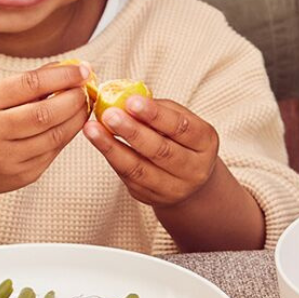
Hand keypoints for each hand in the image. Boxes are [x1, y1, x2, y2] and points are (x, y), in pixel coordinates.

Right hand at [0, 63, 91, 199]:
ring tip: (84, 105)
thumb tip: (69, 67)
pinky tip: (73, 124)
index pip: (29, 84)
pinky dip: (68, 135)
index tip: (82, 69)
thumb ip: (30, 83)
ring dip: (76, 118)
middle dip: (73, 99)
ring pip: (54, 136)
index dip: (61, 76)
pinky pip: (53, 152)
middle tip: (86, 89)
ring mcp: (6, 157)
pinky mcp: (22, 175)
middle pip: (44, 114)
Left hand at [82, 94, 218, 208]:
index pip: (181, 127)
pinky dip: (111, 157)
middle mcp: (194, 169)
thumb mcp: (179, 120)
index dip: (156, 115)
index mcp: (206, 142)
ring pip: (140, 169)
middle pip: (161, 151)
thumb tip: (124, 100)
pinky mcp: (151, 197)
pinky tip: (97, 141)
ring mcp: (174, 188)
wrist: (187, 177)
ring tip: (93, 129)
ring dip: (112, 147)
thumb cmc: (179, 138)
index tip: (131, 101)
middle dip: (133, 131)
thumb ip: (158, 110)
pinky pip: (128, 177)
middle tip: (109, 114)